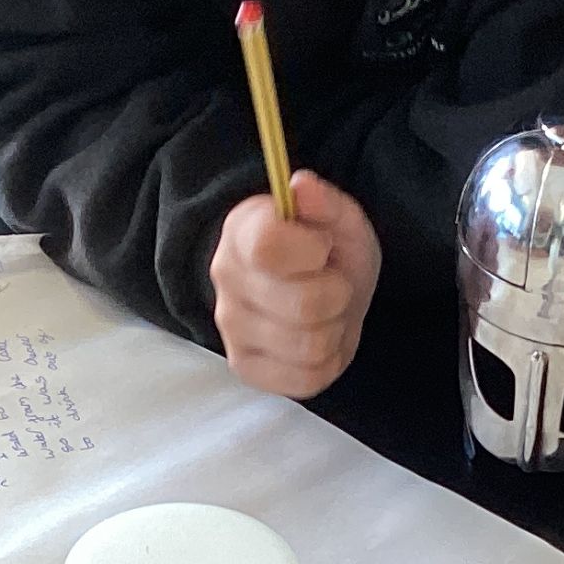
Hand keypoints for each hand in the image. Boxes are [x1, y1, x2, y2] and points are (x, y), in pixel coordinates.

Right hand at [211, 174, 382, 399]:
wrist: (318, 290)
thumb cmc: (327, 252)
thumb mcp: (339, 218)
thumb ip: (325, 201)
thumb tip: (301, 185)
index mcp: (242, 232)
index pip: (270, 248)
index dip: (312, 250)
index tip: (321, 246)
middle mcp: (225, 279)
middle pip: (304, 305)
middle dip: (337, 294)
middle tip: (331, 283)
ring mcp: (231, 329)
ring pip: (310, 346)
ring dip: (334, 329)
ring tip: (326, 312)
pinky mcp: (246, 368)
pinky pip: (306, 379)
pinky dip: (327, 361)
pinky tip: (318, 339)